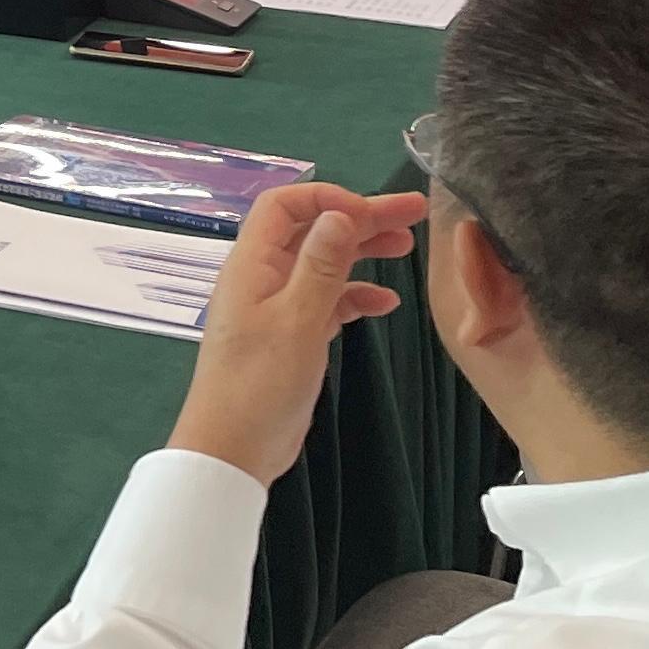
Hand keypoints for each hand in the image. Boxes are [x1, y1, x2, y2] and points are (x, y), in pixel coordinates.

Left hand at [168, 182, 428, 486]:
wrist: (233, 450)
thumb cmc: (258, 384)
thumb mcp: (297, 320)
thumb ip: (320, 265)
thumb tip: (340, 212)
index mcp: (252, 264)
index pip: (285, 205)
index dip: (328, 198)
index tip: (372, 211)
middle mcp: (263, 277)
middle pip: (313, 230)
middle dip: (360, 218)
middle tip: (414, 213)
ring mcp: (277, 307)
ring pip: (323, 264)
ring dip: (362, 252)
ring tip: (407, 246)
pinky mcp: (292, 336)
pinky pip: (327, 302)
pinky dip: (355, 296)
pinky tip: (385, 302)